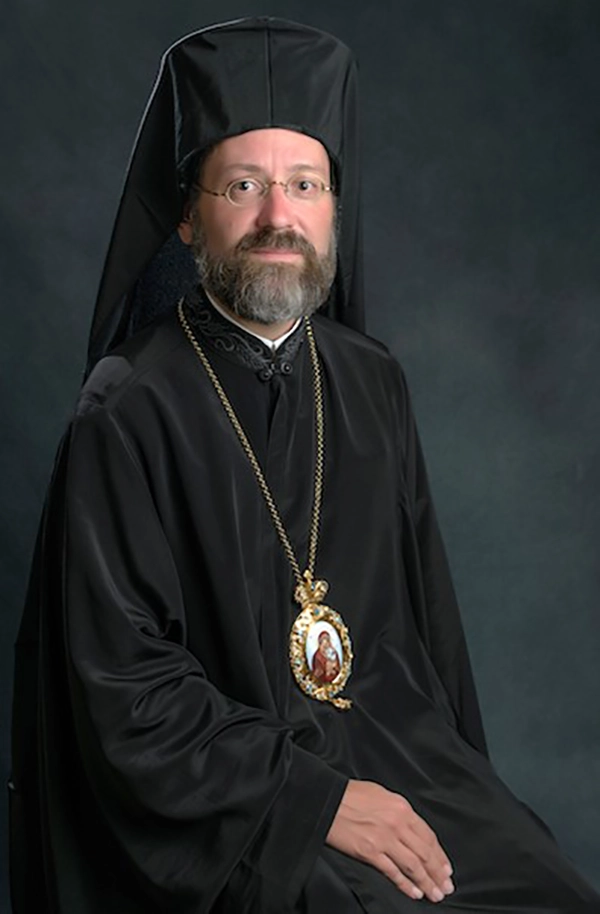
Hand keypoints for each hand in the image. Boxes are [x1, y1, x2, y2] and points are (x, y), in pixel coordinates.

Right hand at [326, 780, 454, 903]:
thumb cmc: (350, 794)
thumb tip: (410, 826)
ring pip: (413, 866)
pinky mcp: (370, 852)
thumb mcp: (381, 794)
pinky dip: (406, 885)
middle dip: (438, 873)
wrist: (327, 799)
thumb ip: (398, 811)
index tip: (446, 868)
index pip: (428, 836)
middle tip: (446, 887)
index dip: (439, 855)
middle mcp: (397, 824)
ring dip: (427, 883)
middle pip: (425, 853)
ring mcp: (384, 839)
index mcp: (401, 808)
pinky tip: (414, 893)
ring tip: (435, 894)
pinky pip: (393, 872)